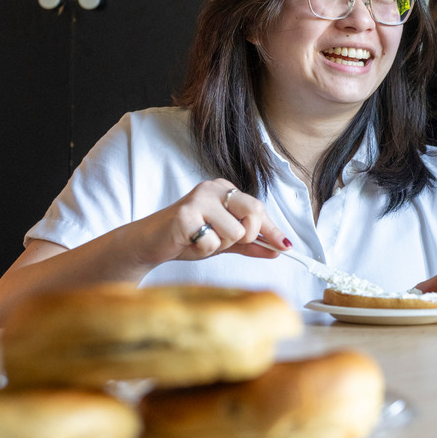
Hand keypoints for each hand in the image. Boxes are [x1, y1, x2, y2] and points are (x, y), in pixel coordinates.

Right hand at [138, 180, 290, 266]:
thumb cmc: (188, 238)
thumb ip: (252, 244)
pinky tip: (189, 242)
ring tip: (202, 240)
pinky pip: (212, 241)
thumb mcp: (225, 241)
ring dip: (221, 244)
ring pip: (235, 232)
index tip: (286, 247)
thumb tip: (280, 249)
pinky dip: (204, 249)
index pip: (259, 208)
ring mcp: (199, 199)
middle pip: (254, 213)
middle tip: (226, 241)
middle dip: (246, 235)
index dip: (272, 230)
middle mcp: (214, 188)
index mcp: (226, 190)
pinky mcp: (186, 214)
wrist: (150, 244)